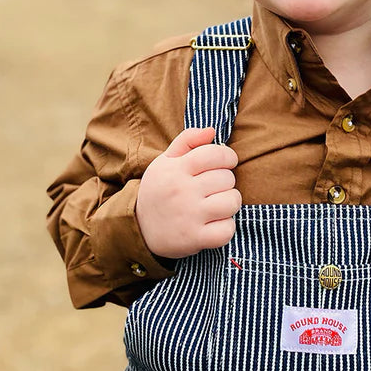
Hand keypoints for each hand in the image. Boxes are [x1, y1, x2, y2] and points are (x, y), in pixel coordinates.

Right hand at [136, 127, 240, 258]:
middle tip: (213, 188)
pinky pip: (227, 229)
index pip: (215, 154)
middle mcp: (182, 191)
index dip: (228, 157)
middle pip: (227, 178)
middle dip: (226, 182)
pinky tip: (214, 224)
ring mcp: (189, 216)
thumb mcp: (166, 161)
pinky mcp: (194, 238)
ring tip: (216, 205)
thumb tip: (212, 131)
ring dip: (229, 203)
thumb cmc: (160, 189)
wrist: (138, 228)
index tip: (226, 163)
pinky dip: (226, 227)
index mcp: (176, 169)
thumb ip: (188, 140)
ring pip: (232, 202)